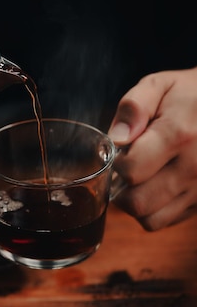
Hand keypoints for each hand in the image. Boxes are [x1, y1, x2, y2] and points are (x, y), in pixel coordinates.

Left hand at [108, 67, 196, 230]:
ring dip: (136, 202)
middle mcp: (194, 167)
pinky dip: (155, 209)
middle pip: (138, 202)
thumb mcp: (159, 85)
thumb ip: (134, 107)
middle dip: (121, 188)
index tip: (122, 150)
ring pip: (151, 219)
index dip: (117, 162)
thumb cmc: (188, 94)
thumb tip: (117, 138)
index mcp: (178, 134)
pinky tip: (157, 185)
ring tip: (140, 178)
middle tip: (126, 168)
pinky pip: (168, 220)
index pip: (131, 170)